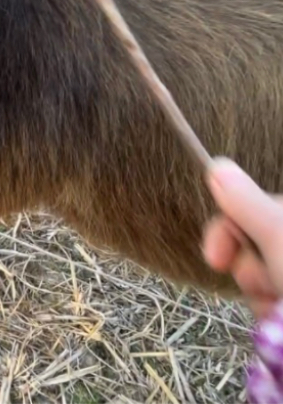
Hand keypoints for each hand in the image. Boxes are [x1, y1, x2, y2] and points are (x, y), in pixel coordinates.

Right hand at [202, 158, 282, 318]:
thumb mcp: (280, 236)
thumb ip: (244, 201)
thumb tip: (217, 165)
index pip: (255, 205)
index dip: (228, 229)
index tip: (213, 259)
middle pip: (256, 241)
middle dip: (250, 268)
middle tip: (265, 286)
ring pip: (263, 274)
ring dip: (261, 294)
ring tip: (278, 310)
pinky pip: (274, 298)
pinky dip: (272, 312)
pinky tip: (280, 325)